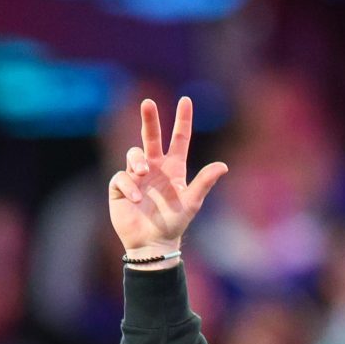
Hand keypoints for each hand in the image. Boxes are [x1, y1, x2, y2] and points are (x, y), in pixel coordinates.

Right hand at [107, 97, 228, 260]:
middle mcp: (154, 168)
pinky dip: (129, 185)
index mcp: (173, 168)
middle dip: (149, 119)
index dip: (183, 120)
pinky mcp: (121, 188)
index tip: (185, 100)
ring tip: (142, 173)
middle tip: (148, 102)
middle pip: (150, 137)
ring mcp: (136, 176)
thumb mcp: (192, 202)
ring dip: (137, 161)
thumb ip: (204, 182)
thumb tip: (223, 166)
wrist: (152, 243)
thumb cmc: (174, 223)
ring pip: (133, 154)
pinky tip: (137, 198)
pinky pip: (121, 177)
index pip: (179, 139)